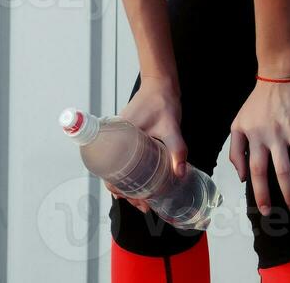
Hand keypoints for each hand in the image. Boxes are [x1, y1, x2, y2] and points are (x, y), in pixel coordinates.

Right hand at [107, 75, 187, 214]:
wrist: (160, 84)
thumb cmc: (161, 101)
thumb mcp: (170, 126)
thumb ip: (176, 149)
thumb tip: (179, 173)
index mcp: (116, 138)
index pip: (109, 172)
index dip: (119, 189)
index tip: (135, 199)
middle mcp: (114, 141)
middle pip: (114, 174)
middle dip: (127, 193)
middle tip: (144, 204)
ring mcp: (120, 141)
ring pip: (119, 169)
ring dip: (130, 185)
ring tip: (145, 199)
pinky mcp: (128, 140)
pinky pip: (125, 161)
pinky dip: (132, 174)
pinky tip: (143, 183)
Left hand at [229, 77, 289, 214]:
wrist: (279, 74)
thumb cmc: (258, 101)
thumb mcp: (238, 124)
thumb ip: (235, 151)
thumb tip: (242, 177)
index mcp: (255, 139)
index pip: (257, 172)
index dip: (261, 193)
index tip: (266, 210)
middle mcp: (273, 136)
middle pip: (282, 172)